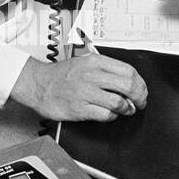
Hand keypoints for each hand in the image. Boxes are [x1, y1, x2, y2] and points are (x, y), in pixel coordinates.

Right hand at [10, 51, 147, 122]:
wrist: (37, 84)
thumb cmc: (60, 75)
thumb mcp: (84, 63)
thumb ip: (106, 70)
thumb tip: (129, 82)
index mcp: (95, 62)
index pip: (128, 70)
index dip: (140, 83)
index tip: (141, 90)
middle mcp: (91, 75)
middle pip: (128, 85)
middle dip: (139, 97)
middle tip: (139, 102)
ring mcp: (85, 92)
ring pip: (119, 101)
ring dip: (127, 108)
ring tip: (126, 109)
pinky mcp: (79, 108)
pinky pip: (105, 115)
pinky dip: (112, 116)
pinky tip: (110, 114)